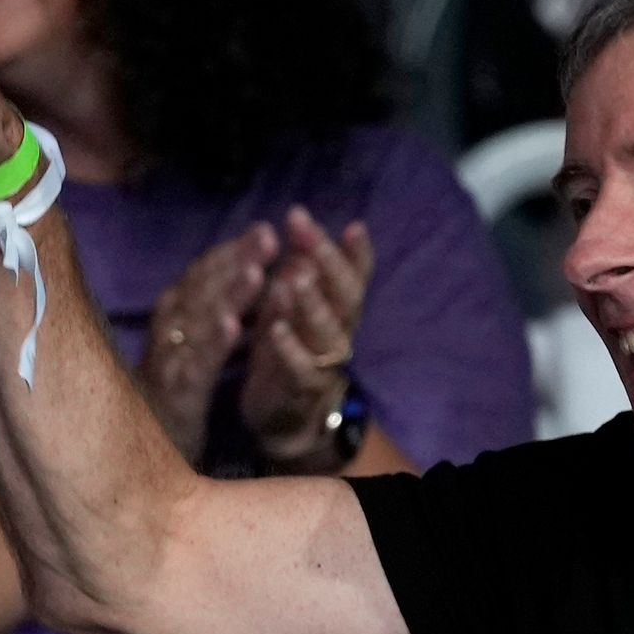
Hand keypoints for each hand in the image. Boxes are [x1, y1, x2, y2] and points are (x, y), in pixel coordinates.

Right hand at [142, 224, 275, 462]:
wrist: (136, 464)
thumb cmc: (172, 398)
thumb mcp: (192, 351)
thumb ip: (209, 315)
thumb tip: (240, 274)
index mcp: (172, 324)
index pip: (200, 279)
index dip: (231, 253)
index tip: (265, 230)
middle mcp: (165, 338)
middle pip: (198, 291)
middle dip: (234, 261)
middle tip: (268, 235)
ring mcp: (166, 368)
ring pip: (195, 324)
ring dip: (225, 295)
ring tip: (257, 272)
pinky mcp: (173, 400)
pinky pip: (193, 369)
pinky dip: (212, 345)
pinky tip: (236, 327)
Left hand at [244, 210, 375, 470]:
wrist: (287, 414)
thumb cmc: (291, 346)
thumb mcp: (297, 302)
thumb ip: (302, 265)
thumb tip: (301, 218)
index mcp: (340, 307)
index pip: (357, 274)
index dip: (358, 252)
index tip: (352, 224)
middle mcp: (341, 331)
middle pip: (346, 295)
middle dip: (328, 261)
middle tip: (305, 232)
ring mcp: (325, 362)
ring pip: (328, 330)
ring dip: (312, 303)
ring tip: (295, 277)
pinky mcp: (301, 389)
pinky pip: (302, 368)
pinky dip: (290, 348)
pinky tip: (276, 329)